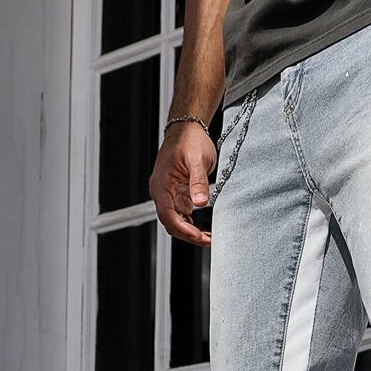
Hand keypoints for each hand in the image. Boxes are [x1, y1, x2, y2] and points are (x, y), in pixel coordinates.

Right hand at [149, 123, 216, 244]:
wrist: (188, 130)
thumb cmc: (189, 140)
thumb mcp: (197, 160)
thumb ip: (198, 182)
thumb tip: (200, 202)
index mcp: (162, 185)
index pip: (168, 216)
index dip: (184, 230)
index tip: (199, 237)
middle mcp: (162, 192)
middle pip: (171, 223)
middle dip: (189, 235)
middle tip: (209, 241)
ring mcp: (169, 194)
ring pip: (176, 222)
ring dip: (191, 232)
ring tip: (209, 238)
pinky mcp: (177, 194)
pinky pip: (182, 215)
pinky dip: (192, 225)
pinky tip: (204, 230)